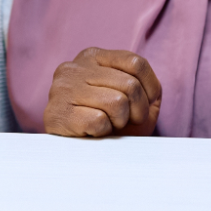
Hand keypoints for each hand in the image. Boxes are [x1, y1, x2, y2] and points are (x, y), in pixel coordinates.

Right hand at [44, 48, 161, 136]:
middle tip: (124, 121)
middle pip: (130, 85)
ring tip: (107, 124)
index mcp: (92, 57)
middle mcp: (74, 68)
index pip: (136, 63)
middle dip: (137, 111)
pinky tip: (92, 131)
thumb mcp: (131, 97)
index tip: (143, 105)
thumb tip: (152, 91)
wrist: (78, 153)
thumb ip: (144, 85)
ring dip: (120, 121)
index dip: (149, 89)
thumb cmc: (110, 123)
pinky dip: (102, 131)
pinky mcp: (57, 113)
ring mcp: (62, 89)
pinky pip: (99, 121)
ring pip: (117, 102)